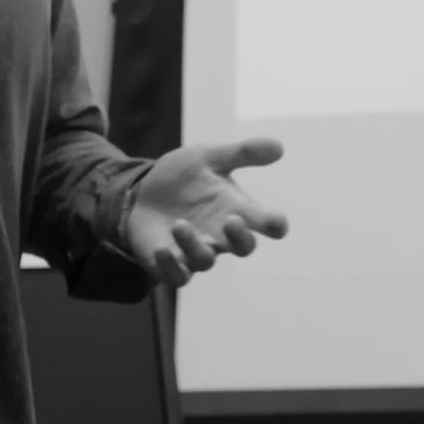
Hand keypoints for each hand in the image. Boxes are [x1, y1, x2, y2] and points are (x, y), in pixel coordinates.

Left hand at [125, 137, 289, 287]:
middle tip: (232, 220)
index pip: (265, 222)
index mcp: (236, 209)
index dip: (274, 225)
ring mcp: (196, 251)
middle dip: (240, 237)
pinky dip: (171, 267)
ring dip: (194, 246)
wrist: (144, 190)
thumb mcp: (209, 157)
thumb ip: (242, 153)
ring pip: (205, 261)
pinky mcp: (170, 263)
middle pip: (242, 247)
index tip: (276, 222)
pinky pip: (177, 276)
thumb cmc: (185, 177)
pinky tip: (162, 249)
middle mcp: (220, 235)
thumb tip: (279, 147)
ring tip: (180, 224)